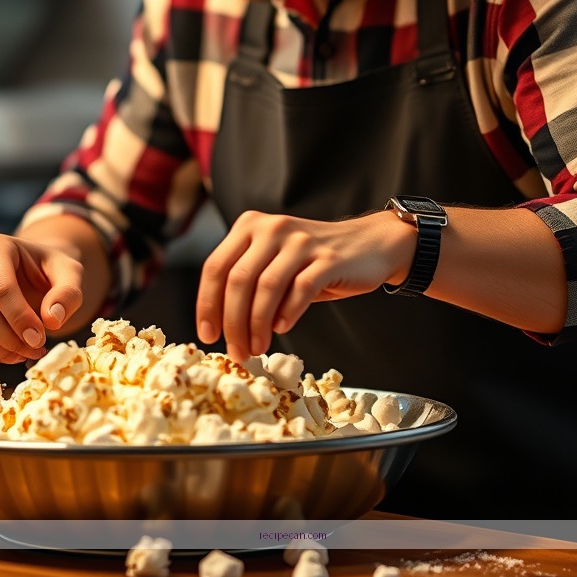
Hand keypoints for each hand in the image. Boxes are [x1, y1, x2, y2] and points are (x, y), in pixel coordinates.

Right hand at [0, 233, 84, 363]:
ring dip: (2, 351)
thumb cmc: (49, 271)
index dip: (21, 319)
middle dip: (12, 339)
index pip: (2, 289)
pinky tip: (12, 353)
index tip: (39, 340)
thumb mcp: (70, 274)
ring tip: (28, 352)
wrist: (32, 273)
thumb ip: (68, 293)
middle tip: (37, 350)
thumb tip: (51, 319)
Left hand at [195, 209, 413, 363]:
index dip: (206, 304)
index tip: (208, 335)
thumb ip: (248, 280)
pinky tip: (282, 328)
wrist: (370, 244)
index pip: (216, 266)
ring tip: (257, 348)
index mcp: (250, 226)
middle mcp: (273, 228)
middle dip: (232, 322)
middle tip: (236, 351)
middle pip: (239, 279)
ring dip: (257, 325)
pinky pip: (301, 289)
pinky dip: (287, 313)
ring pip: (266, 287)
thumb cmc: (315, 261)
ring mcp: (301, 241)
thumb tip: (222, 326)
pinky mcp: (329, 259)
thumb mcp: (274, 261)